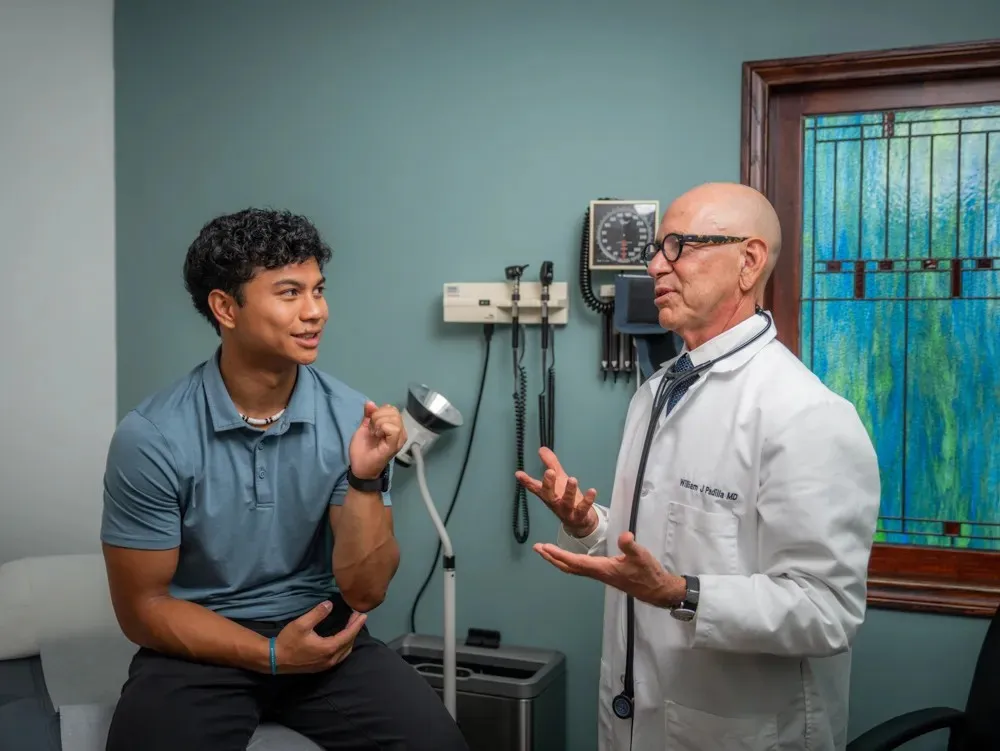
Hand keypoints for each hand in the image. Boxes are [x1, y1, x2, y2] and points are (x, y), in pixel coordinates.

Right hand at [273, 600, 366, 673]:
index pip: (348, 635)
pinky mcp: (321, 667)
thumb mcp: (301, 624)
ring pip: (345, 652)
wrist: (275, 660)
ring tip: (351, 626)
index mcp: (329, 648)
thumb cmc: (288, 641)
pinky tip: (342, 639)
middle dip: (354, 629)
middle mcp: (331, 659)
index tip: (363, 614)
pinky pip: (339, 656)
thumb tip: (330, 604)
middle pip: (349, 643)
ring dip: (350, 639)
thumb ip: (317, 614)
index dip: (357, 624)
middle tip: (357, 617)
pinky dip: (344, 646)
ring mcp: (326, 665)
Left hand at [349, 401, 406, 479]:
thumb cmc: (362, 450)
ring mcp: (399, 439)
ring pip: (394, 418)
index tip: (370, 424)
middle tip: (372, 430)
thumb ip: (368, 415)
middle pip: (393, 411)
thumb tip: (370, 403)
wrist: (360, 468)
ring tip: (375, 433)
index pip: (391, 408)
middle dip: (377, 416)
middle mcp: (400, 431)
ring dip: (379, 422)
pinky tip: (377, 436)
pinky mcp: (395, 445)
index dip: (378, 412)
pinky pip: (393, 428)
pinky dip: (382, 428)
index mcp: (393, 426)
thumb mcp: (363, 428)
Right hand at [514, 447, 598, 536]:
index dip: (526, 481)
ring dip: (569, 491)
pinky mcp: (579, 515)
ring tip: (572, 479)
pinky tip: (592, 490)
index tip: (519, 473)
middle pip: (549, 494)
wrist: (578, 522)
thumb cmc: (565, 498)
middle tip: (549, 472)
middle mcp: (555, 502)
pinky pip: (583, 508)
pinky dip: (587, 500)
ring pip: (566, 501)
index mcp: (548, 494)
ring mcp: (567, 510)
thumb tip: (542, 449)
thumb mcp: (559, 479)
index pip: (535, 487)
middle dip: (548, 484)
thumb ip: (551, 464)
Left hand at [533, 531, 685, 607]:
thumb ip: (631, 546)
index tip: (545, 547)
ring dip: (558, 560)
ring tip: (546, 551)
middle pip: (569, 567)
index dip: (560, 555)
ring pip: (574, 568)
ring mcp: (600, 575)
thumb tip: (624, 536)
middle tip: (537, 548)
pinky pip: (581, 568)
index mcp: (602, 568)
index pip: (575, 561)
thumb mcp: (641, 556)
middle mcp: (597, 573)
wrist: (656, 589)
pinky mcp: (604, 574)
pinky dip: (570, 561)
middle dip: (552, 558)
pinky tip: (568, 557)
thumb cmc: (648, 573)